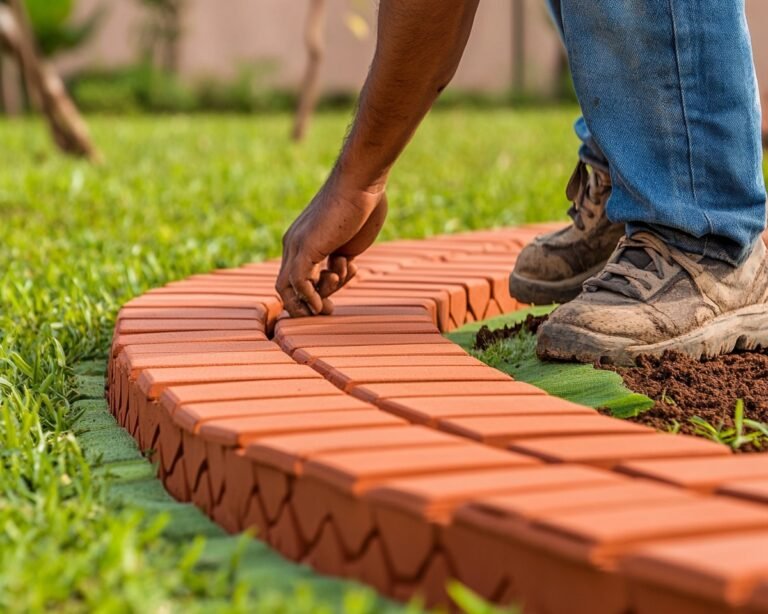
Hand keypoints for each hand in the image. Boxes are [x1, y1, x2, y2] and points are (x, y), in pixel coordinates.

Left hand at [277, 174, 387, 316]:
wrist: (361, 183)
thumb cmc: (363, 205)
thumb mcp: (349, 240)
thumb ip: (341, 256)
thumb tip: (342, 267)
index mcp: (304, 241)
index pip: (296, 278)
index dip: (311, 296)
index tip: (332, 302)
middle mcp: (294, 244)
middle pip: (286, 286)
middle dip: (305, 305)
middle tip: (329, 310)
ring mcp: (297, 245)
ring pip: (289, 288)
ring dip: (310, 304)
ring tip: (331, 302)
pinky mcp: (305, 247)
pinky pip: (298, 282)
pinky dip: (309, 298)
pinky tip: (323, 304)